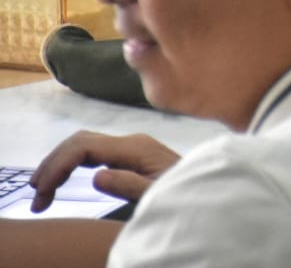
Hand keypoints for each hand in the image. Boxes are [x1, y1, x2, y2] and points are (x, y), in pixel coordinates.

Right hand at [29, 131, 179, 210]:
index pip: (85, 146)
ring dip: (59, 163)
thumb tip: (97, 175)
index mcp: (136, 147)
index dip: (59, 165)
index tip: (43, 191)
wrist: (211, 188)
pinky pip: (94, 150)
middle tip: (36, 195)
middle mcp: (132, 141)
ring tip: (42, 191)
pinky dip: (72, 163)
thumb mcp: (161, 194)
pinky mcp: (132, 153)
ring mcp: (131, 145)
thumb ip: (131, 185)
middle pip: (80, 140)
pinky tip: (63, 179)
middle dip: (53, 164)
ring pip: (84, 143)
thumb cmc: (187, 193)